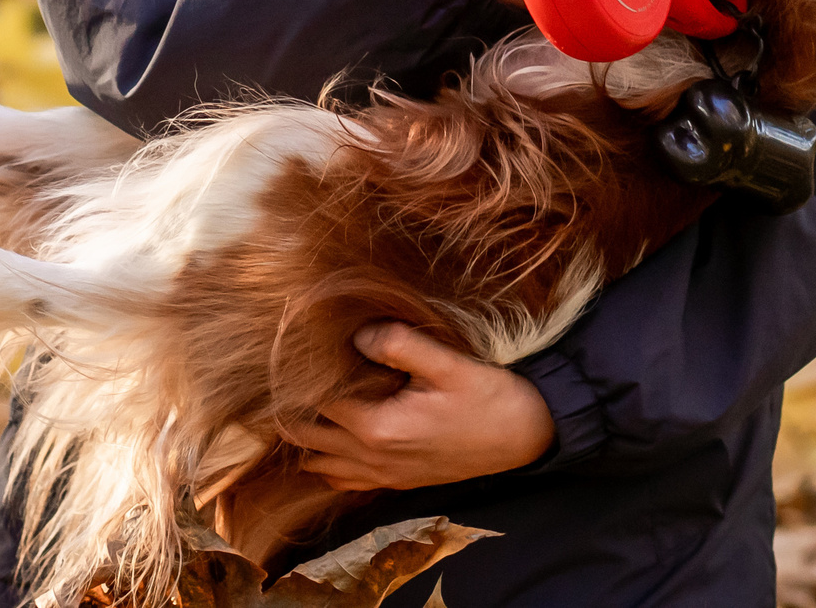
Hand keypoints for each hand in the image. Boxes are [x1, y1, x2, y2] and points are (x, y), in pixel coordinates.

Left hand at [283, 323, 554, 490]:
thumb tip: (356, 334)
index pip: (312, 404)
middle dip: (290, 409)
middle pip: (305, 438)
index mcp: (377, 428)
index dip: (297, 376)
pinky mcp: (398, 481)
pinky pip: (346, 480)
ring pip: (320, 464)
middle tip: (289, 373)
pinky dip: (330, 461)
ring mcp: (384, 475)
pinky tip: (335, 436)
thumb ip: (399, 345)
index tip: (291, 349)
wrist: (527, 438)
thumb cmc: (489, 398)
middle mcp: (373, 459)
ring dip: (308, 437)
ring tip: (307, 401)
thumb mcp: (448, 364)